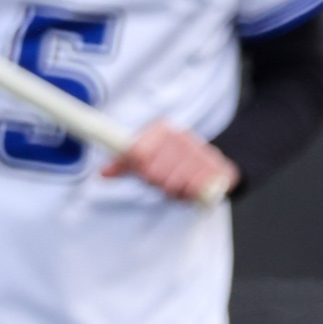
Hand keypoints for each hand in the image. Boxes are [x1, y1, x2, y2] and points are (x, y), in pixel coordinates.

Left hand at [101, 119, 237, 204]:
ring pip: (177, 182)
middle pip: (156, 173)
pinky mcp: (220, 167)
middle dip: (160, 183)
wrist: (209, 162)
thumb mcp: (146, 158)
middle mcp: (182, 136)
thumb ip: (124, 165)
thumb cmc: (170, 161)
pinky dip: (193, 194)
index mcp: (161, 130)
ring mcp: (202, 150)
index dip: (143, 171)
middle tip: (166, 182)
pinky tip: (193, 188)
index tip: (148, 174)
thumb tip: (102, 173)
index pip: (139, 154)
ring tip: (179, 185)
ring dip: (176, 191)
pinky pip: (199, 188)